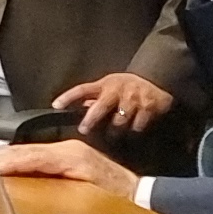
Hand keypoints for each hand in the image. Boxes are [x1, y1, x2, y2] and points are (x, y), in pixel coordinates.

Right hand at [0, 138, 140, 198]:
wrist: (140, 198)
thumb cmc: (118, 201)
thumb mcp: (83, 200)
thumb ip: (51, 196)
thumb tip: (22, 194)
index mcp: (69, 156)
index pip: (26, 155)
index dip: (3, 162)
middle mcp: (67, 150)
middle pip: (22, 151)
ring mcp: (67, 154)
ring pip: (27, 154)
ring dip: (5, 160)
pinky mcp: (68, 161)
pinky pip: (35, 159)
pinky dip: (17, 163)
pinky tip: (7, 170)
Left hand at [56, 72, 172, 134]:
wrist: (156, 79)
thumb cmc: (126, 86)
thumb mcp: (108, 86)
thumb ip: (95, 97)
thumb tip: (81, 107)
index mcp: (104, 85)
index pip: (82, 89)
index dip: (68, 97)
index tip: (56, 105)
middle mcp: (117, 90)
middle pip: (101, 106)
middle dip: (91, 119)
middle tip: (84, 129)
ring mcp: (133, 98)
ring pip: (120, 120)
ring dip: (114, 131)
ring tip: (113, 134)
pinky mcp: (148, 107)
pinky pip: (137, 126)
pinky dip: (133, 131)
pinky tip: (132, 130)